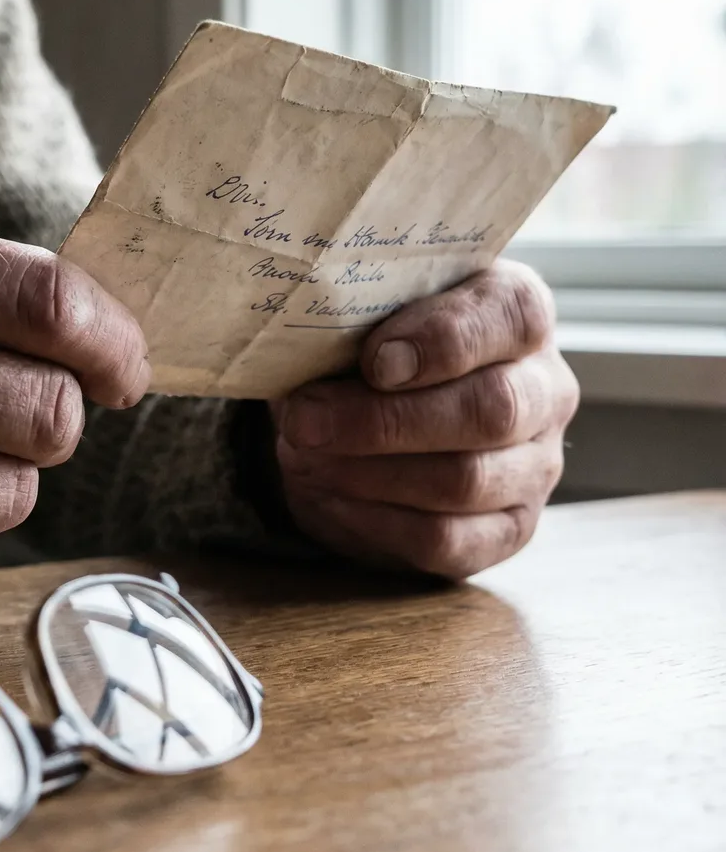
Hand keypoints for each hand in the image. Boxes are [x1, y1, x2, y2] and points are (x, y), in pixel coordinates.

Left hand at [272, 262, 577, 577]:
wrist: (359, 420)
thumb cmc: (366, 351)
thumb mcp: (360, 317)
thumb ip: (357, 318)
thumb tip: (315, 344)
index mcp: (517, 312)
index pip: (515, 315)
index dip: (444, 338)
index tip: (374, 360)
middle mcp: (544, 389)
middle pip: (492, 409)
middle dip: (386, 420)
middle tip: (307, 418)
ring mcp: (535, 466)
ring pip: (466, 480)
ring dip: (369, 471)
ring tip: (307, 454)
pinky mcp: (508, 529)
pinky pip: (446, 538)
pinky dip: (374, 519)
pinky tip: (328, 496)